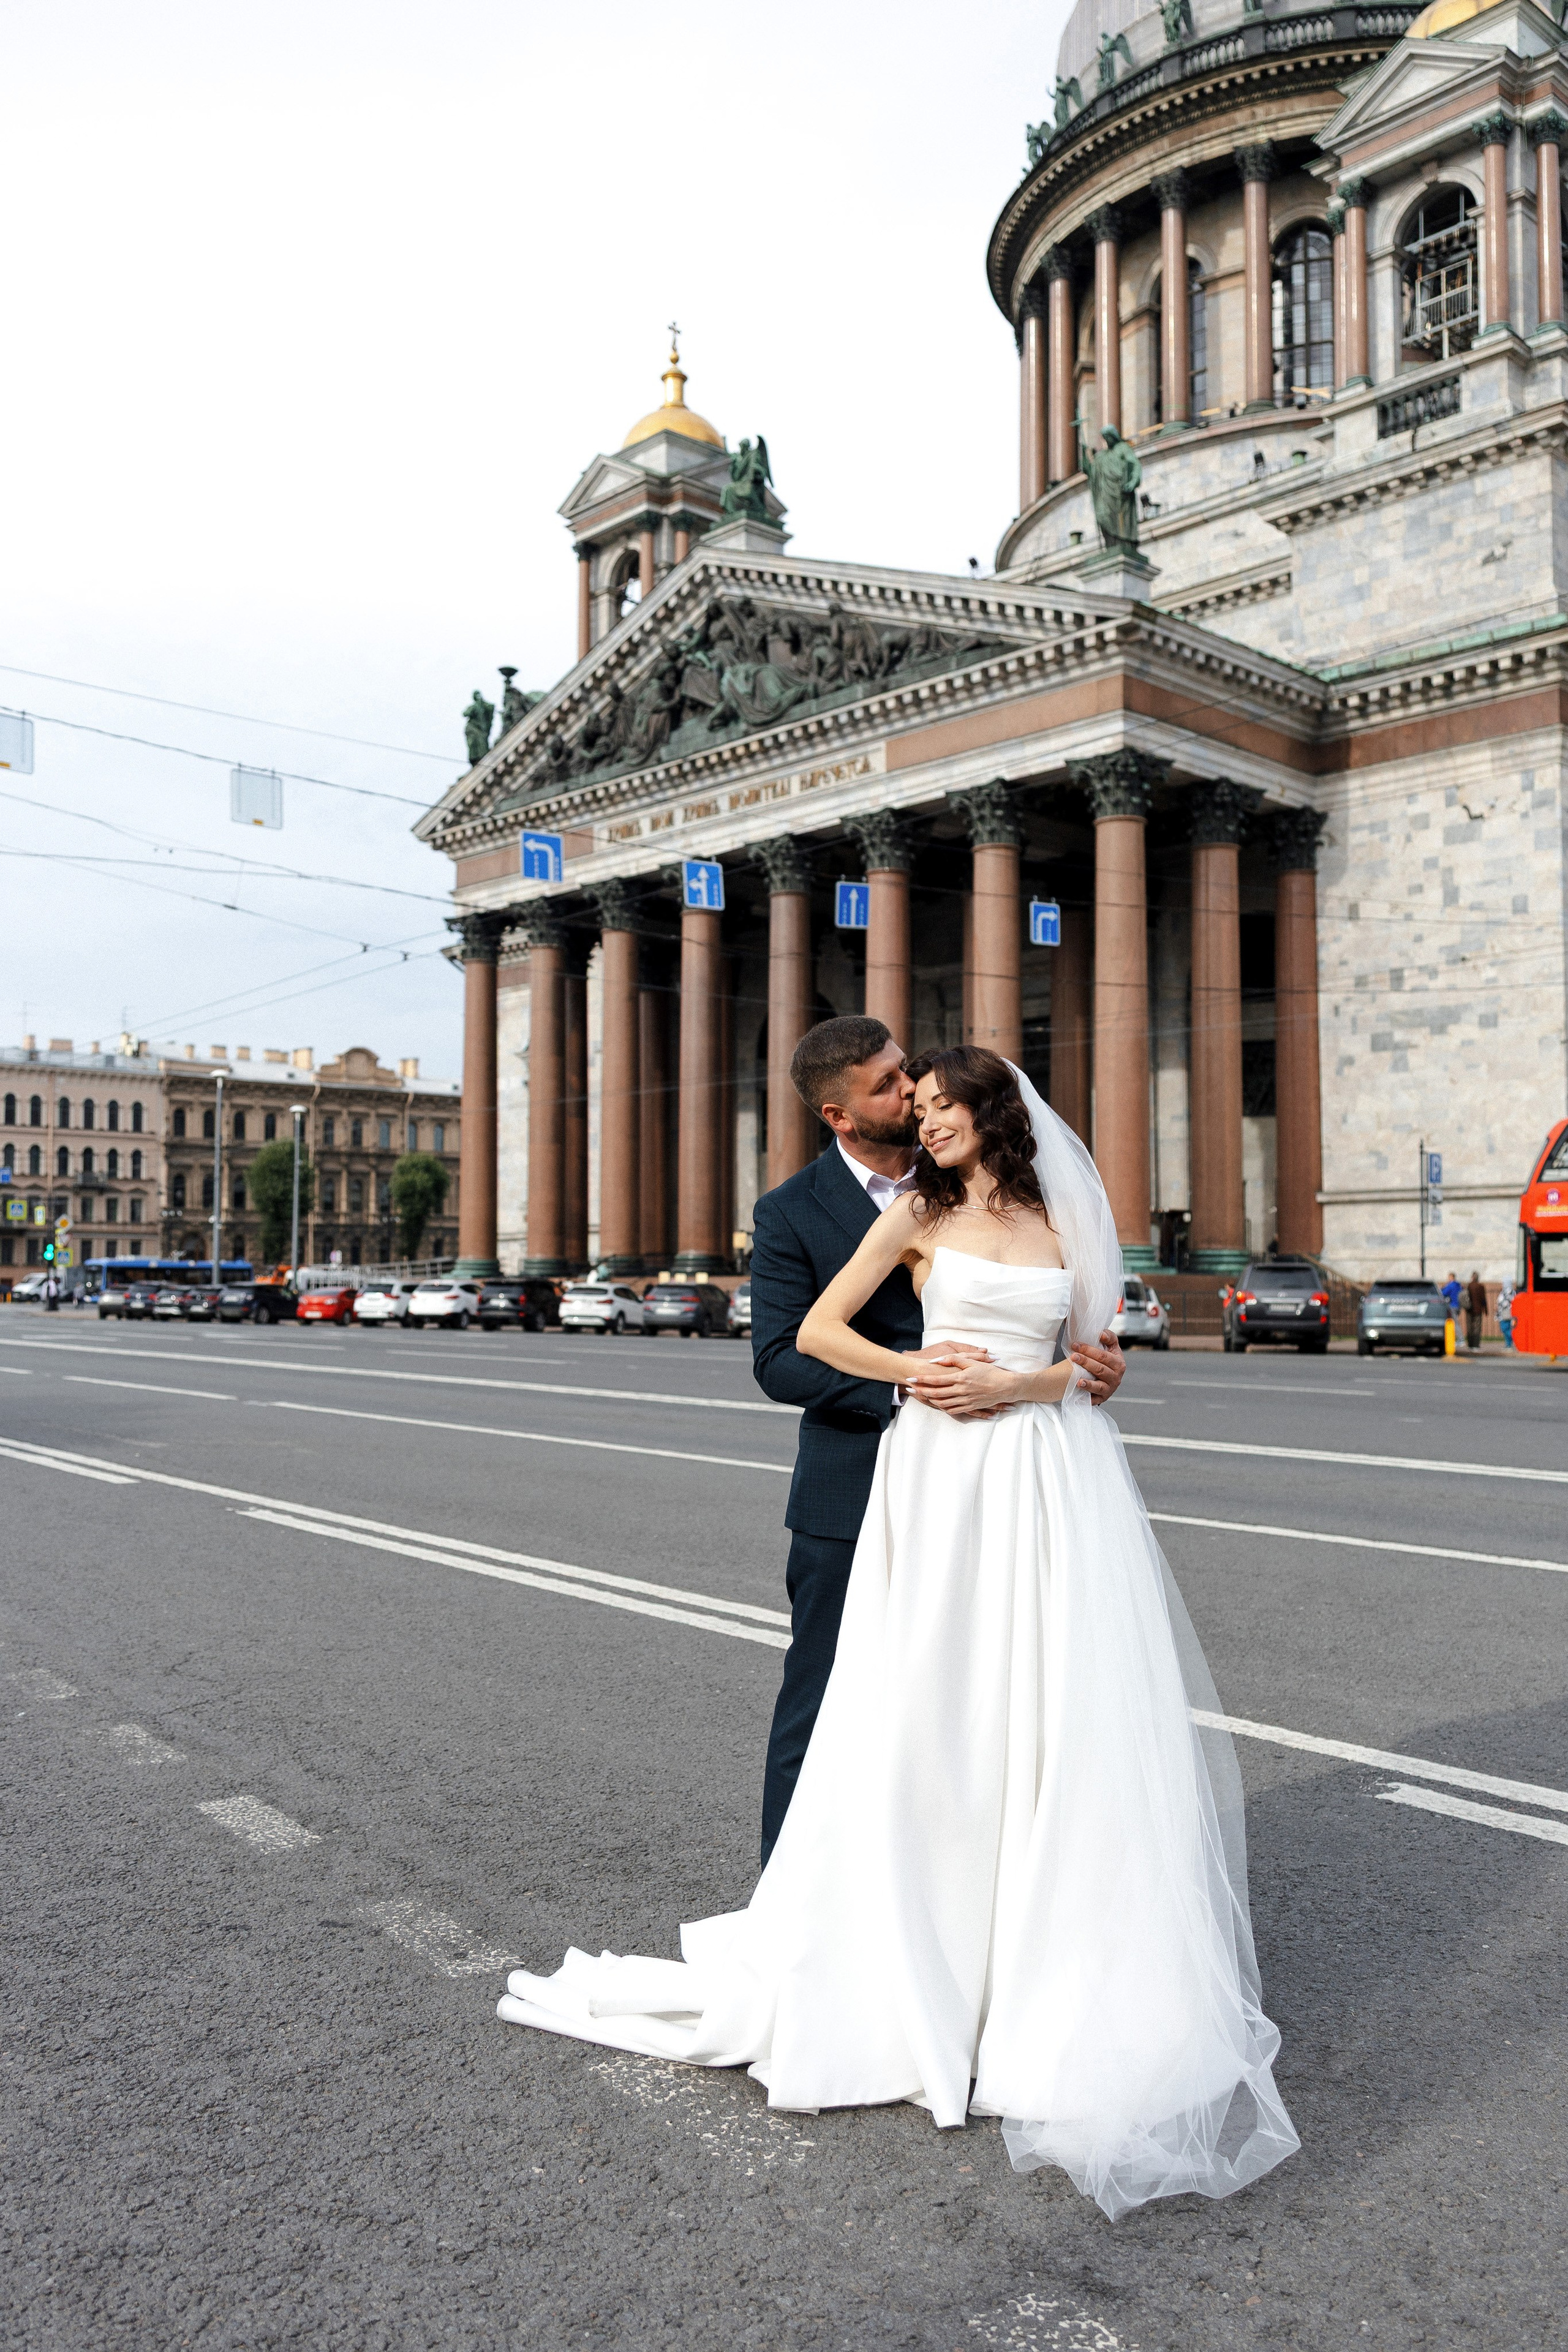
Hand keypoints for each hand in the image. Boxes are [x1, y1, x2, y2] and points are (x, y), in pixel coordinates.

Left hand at [903, 1353, 1018, 1417]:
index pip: (937, 1380)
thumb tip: (937, 1360)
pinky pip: (953, 1410)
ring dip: (930, 1400)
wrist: (1006, 1387)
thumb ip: (954, 1359)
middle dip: (921, 1390)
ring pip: (942, 1403)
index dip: (922, 1379)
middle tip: (910, 1387)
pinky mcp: (970, 1407)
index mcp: (961, 1378)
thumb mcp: (973, 1362)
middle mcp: (961, 1391)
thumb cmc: (990, 1372)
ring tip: (921, 1396)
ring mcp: (965, 1401)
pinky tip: (937, 1404)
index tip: (911, 1377)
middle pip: (936, 1393)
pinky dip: (943, 1408)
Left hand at [1069, 1329, 1124, 1404]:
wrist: (1108, 1377)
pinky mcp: (1103, 1398)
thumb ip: (1109, 1337)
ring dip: (1088, 1383)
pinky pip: (1095, 1398)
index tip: (1075, 1345)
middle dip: (1085, 1362)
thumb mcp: (1111, 1347)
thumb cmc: (1107, 1359)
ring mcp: (1110, 1389)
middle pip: (1100, 1369)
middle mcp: (1116, 1377)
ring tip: (1078, 1381)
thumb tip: (1101, 1334)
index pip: (1103, 1356)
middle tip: (1073, 1356)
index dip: (1089, 1350)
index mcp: (1119, 1363)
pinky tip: (1080, 1393)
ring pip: (1099, 1386)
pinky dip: (1088, 1397)